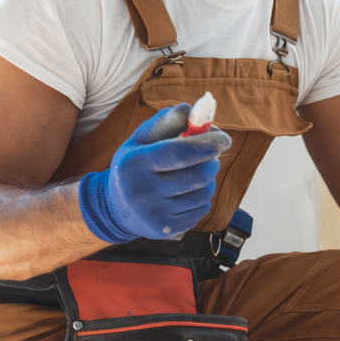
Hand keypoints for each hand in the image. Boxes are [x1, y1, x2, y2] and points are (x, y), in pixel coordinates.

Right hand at [77, 104, 232, 242]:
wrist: (115, 207)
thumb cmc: (135, 165)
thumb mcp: (140, 140)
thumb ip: (165, 123)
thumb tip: (190, 110)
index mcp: (135, 163)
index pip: (179, 153)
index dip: (206, 144)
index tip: (224, 140)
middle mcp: (143, 191)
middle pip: (196, 175)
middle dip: (211, 162)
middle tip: (212, 156)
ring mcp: (154, 214)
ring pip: (202, 193)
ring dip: (207, 181)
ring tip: (196, 175)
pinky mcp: (165, 230)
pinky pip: (200, 210)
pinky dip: (201, 198)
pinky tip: (188, 193)